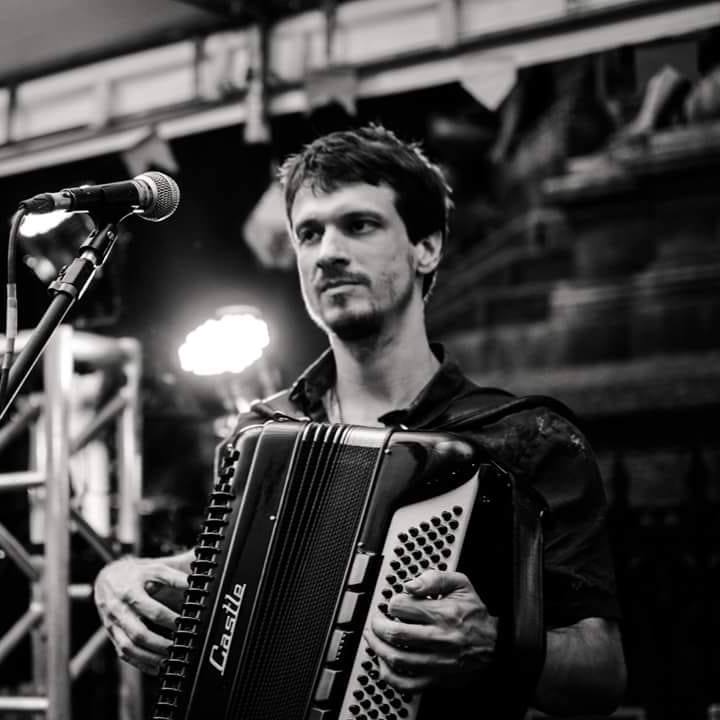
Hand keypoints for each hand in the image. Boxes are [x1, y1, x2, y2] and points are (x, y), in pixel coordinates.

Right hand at [94, 556, 187, 674]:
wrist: (106, 578)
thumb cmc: (134, 574)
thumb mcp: (153, 569)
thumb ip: (173, 577)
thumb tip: (193, 584)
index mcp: (129, 592)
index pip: (152, 611)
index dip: (170, 620)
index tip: (186, 624)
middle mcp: (118, 611)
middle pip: (138, 634)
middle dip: (160, 644)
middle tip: (179, 647)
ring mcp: (113, 626)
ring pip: (128, 649)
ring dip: (149, 658)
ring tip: (170, 661)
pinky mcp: (112, 636)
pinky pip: (123, 654)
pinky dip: (140, 663)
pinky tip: (156, 668)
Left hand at [364, 570, 496, 692]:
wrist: (497, 644)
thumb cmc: (476, 613)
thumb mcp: (461, 584)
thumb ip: (434, 578)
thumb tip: (410, 585)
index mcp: (443, 613)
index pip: (402, 607)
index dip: (392, 602)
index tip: (394, 603)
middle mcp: (439, 638)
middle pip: (395, 634)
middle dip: (378, 625)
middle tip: (376, 620)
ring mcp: (437, 661)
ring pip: (397, 658)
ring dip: (378, 647)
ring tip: (373, 638)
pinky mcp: (437, 679)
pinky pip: (407, 683)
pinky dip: (389, 676)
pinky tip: (384, 664)